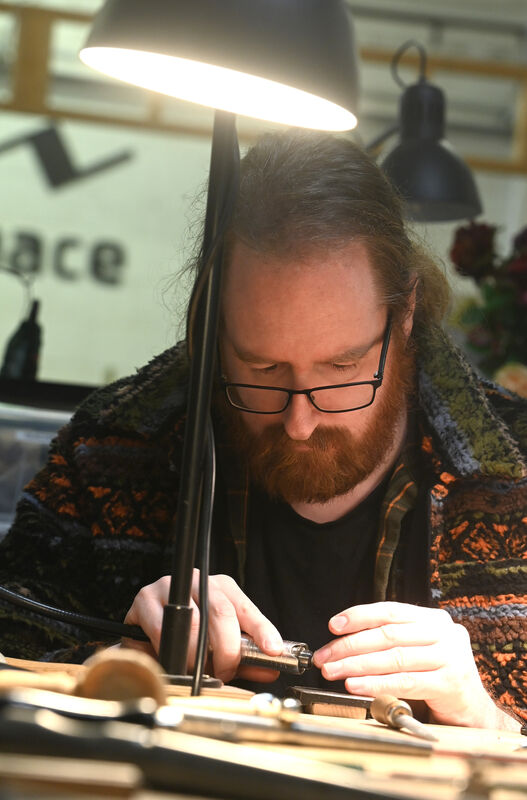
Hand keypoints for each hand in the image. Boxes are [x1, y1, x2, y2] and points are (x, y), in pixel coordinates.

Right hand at [122, 569, 281, 682]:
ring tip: (202, 672)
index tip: (273, 650)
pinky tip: (178, 662)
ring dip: (200, 657)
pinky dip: (174, 652)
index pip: (246, 607)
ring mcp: (170, 586)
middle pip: (221, 613)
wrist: (146, 628)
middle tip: (226, 672)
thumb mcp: (221, 643)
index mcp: (222, 586)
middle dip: (227, 651)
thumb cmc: (188, 634)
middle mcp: (198, 580)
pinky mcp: (145, 599)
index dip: (262, 630)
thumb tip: (270, 670)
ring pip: (193, 624)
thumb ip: (245, 656)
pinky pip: (163, 630)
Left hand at [313, 601, 501, 727]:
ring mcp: (450, 656)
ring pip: (393, 657)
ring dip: (357, 665)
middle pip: (387, 634)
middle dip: (350, 645)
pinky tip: (356, 685)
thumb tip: (344, 642)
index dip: (358, 616)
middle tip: (325, 657)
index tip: (333, 626)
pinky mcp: (450, 682)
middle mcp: (444, 632)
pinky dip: (376, 683)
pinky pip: (405, 681)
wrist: (473, 711)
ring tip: (334, 672)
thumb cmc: (438, 677)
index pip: (389, 610)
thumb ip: (391, 641)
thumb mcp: (418, 650)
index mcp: (433, 619)